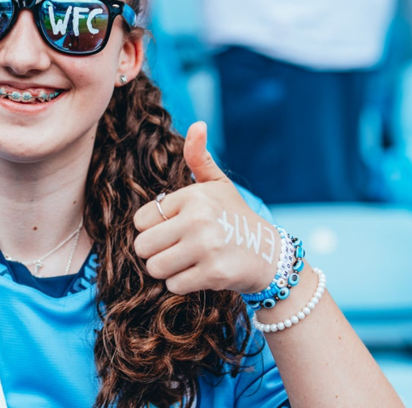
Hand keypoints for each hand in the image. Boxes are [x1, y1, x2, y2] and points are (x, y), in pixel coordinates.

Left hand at [133, 122, 278, 294]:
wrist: (270, 255)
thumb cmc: (235, 218)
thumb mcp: (218, 185)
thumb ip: (198, 158)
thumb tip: (198, 125)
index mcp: (193, 196)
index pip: (141, 219)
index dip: (152, 228)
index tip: (171, 230)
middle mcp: (198, 219)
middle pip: (143, 246)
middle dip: (154, 253)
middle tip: (174, 250)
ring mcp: (206, 247)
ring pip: (155, 267)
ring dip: (166, 270)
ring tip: (185, 262)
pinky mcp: (213, 274)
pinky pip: (173, 285)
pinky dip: (181, 284)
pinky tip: (198, 274)